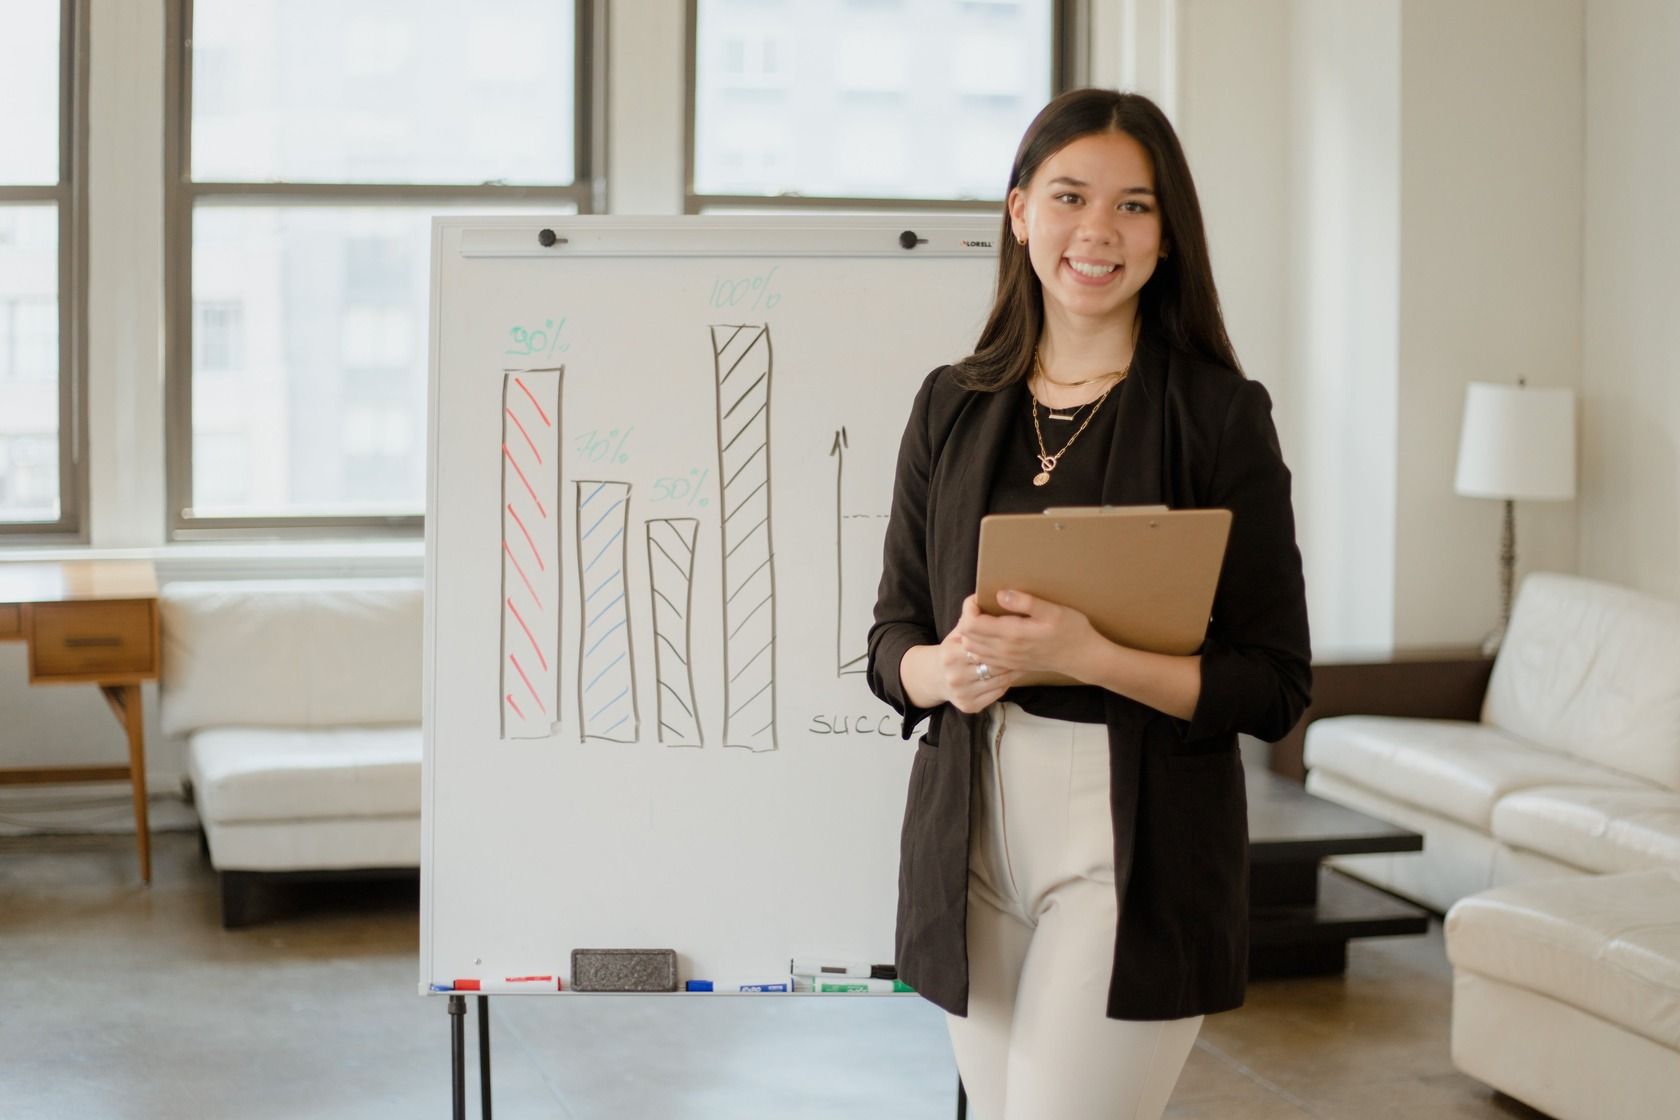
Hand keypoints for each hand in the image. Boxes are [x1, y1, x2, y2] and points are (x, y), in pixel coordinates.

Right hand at [931, 623, 1020, 713]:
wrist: (934, 679)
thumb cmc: (952, 652)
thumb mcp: (956, 634)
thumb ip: (970, 619)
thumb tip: (983, 597)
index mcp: (950, 654)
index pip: (982, 646)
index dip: (1001, 640)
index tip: (1016, 634)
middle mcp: (954, 676)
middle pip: (993, 665)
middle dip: (1010, 657)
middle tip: (1026, 649)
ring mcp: (961, 693)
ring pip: (999, 680)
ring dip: (1014, 671)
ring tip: (1024, 661)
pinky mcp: (968, 706)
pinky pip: (997, 694)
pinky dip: (1007, 684)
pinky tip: (1012, 675)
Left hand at [955, 591, 1100, 681]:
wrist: (1083, 658)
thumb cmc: (1072, 631)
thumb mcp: (1053, 611)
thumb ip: (1025, 602)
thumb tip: (1000, 595)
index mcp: (1012, 634)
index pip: (971, 624)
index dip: (969, 607)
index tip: (979, 596)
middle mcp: (1004, 650)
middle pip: (967, 636)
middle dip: (967, 617)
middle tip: (981, 604)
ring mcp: (1007, 660)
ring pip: (972, 648)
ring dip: (971, 632)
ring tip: (984, 617)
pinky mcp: (1011, 665)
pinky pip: (983, 658)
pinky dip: (978, 645)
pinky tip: (990, 633)